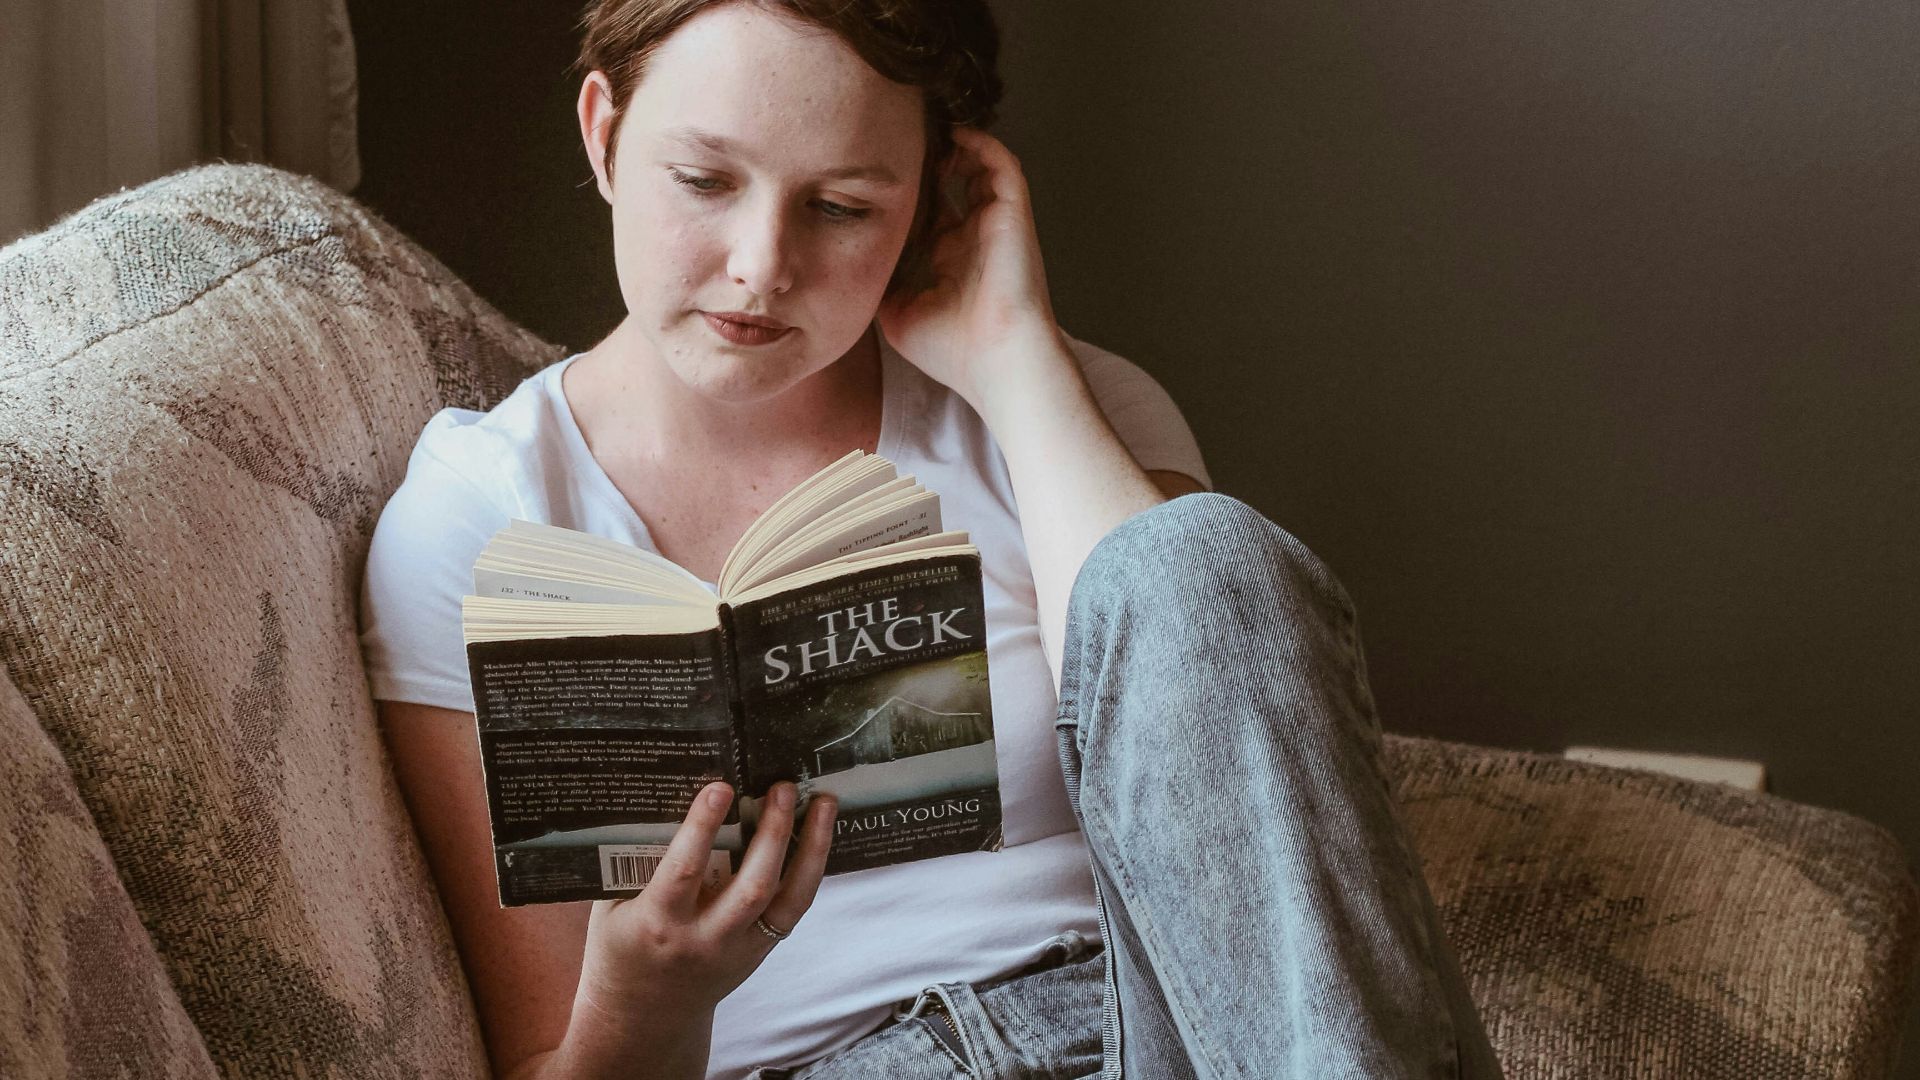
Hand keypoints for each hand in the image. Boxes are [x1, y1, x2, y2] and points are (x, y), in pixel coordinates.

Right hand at [574, 780, 836, 1019]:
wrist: (644, 1017)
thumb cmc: (621, 948)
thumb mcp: (613, 907)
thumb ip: (637, 864)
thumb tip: (668, 800)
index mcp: (658, 922)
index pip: (684, 870)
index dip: (702, 827)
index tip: (721, 787)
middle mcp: (705, 938)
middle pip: (752, 884)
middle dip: (773, 832)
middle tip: (783, 786)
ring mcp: (739, 948)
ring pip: (787, 898)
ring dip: (810, 847)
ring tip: (823, 803)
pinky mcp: (760, 951)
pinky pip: (794, 908)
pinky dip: (810, 869)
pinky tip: (820, 835)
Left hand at [877, 126, 1071, 408]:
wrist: (997, 362)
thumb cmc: (952, 350)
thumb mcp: (897, 315)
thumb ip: (880, 282)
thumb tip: (851, 260)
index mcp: (950, 259)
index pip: (929, 211)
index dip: (906, 191)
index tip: (872, 174)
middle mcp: (973, 237)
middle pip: (952, 183)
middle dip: (926, 159)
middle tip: (893, 140)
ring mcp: (994, 224)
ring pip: (979, 165)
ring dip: (953, 145)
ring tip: (922, 131)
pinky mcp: (1012, 214)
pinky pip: (1002, 164)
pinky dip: (982, 143)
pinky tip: (954, 133)